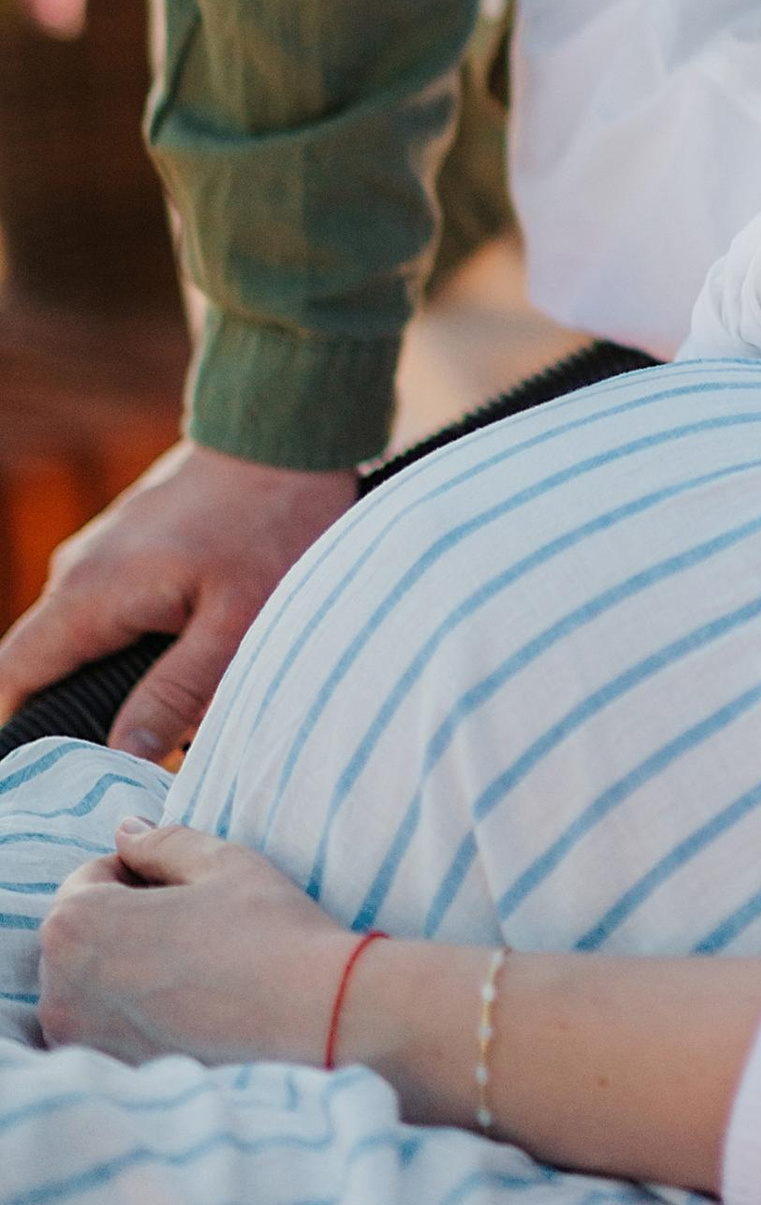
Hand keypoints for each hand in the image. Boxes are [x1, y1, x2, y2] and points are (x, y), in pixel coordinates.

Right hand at [0, 441, 356, 761]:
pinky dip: (136, 646)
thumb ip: (175, 693)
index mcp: (88, 595)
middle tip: (129, 762)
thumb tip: (119, 757)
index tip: (58, 775)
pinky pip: (113, 611)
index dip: (23, 731)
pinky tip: (190, 663)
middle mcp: (79, 572)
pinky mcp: (134, 546)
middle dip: (78, 715)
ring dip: (115, 680)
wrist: (289, 429)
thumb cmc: (272, 524)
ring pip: (84, 640)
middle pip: (46, 666)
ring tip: (171, 719)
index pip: (14, 678)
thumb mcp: (236, 624)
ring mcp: (103, 554)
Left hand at [38, 819, 352, 1068]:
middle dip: (126, 920)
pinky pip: (108, 1026)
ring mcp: (80, 1040)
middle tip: (194, 923)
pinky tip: (191, 1004)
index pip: (89, 879)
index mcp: (76, 924)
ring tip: (194, 966)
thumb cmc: (267, 928)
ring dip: (129, 966)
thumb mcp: (220, 862)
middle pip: (84, 934)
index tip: (187, 885)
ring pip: (93, 982)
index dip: (140, 871)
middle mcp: (59, 988)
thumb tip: (126, 831)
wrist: (313, 1016)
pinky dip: (138, 1011)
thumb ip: (160, 842)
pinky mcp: (108, 1074)